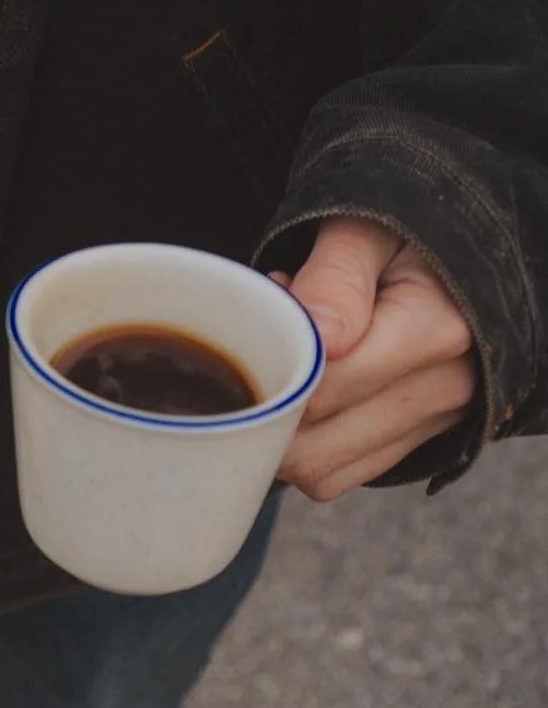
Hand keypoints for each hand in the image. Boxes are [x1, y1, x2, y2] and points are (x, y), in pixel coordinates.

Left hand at [273, 217, 476, 500]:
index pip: (321, 388)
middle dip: (266, 403)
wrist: (442, 259)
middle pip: (312, 444)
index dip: (268, 364)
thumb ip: (335, 280)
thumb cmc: (393, 235)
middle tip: (266, 342)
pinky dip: (302, 445)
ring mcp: (430, 424)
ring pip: (318, 471)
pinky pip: (333, 476)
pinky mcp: (411, 444)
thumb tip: (321, 337)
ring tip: (289, 364)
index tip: (265, 316)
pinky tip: (306, 393)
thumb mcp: (362, 232)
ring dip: (279, 430)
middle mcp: (442, 389)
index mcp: (433, 330)